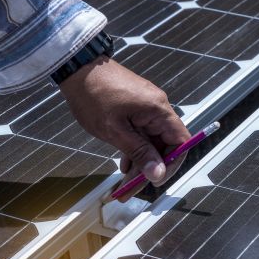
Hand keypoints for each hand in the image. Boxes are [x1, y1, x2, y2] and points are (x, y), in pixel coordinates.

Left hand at [59, 56, 190, 201]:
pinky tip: (123, 163)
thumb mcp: (115, 130)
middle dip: (150, 169)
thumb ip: (139, 153)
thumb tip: (158, 174)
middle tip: (131, 189)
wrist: (77, 69)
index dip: (172, 164)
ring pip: (151, 143)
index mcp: (158, 110)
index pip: (181, 142)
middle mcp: (157, 108)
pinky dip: (134, 150)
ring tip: (124, 182)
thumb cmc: (94, 95)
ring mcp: (146, 108)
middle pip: (165, 146)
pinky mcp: (136, 109)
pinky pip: (142, 135)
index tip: (155, 181)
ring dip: (140, 163)